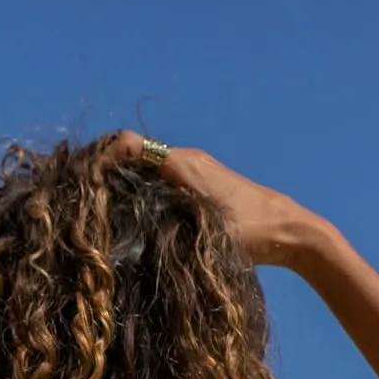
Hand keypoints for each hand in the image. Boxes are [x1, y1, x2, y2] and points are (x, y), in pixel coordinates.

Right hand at [106, 131, 319, 267]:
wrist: (290, 230)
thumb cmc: (252, 233)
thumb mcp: (205, 229)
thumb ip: (164, 220)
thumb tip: (123, 224)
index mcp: (184, 164)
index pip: (129, 144)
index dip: (104, 159)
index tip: (88, 183)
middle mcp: (187, 160)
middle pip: (135, 155)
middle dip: (111, 174)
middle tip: (92, 203)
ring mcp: (196, 170)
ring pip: (149, 169)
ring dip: (129, 186)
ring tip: (111, 213)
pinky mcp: (203, 184)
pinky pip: (163, 180)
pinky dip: (147, 192)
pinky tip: (141, 217)